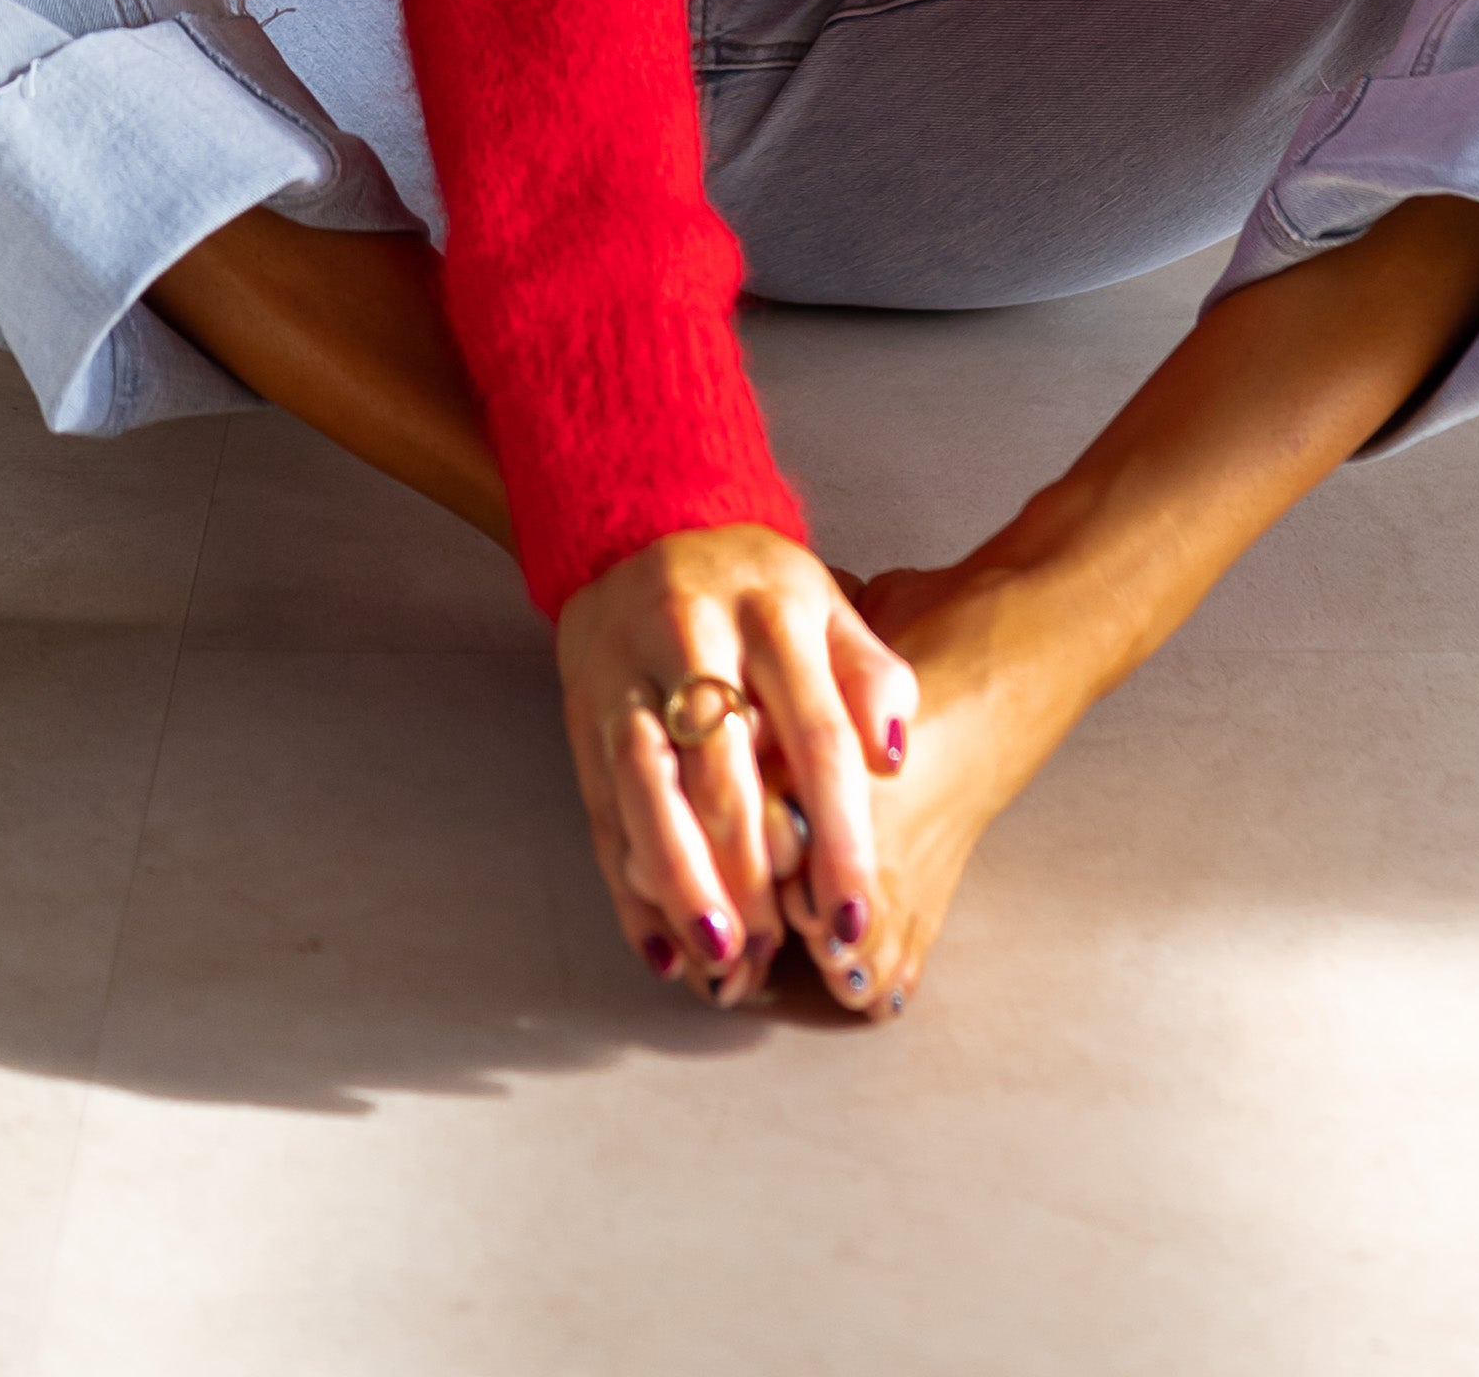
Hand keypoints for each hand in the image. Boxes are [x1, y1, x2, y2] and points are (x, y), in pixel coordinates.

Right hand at [555, 525, 920, 1013]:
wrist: (642, 523)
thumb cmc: (755, 587)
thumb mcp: (827, 602)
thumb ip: (872, 674)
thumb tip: (895, 755)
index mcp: (770, 611)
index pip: (815, 733)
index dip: (837, 831)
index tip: (854, 911)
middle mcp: (691, 636)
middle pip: (720, 770)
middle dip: (750, 871)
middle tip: (779, 949)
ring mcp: (626, 672)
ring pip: (644, 788)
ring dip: (680, 882)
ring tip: (720, 956)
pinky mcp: (582, 709)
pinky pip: (600, 805)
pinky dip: (628, 882)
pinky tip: (662, 944)